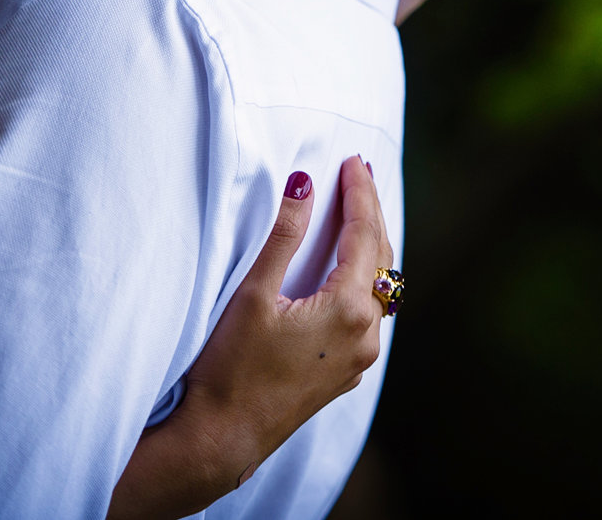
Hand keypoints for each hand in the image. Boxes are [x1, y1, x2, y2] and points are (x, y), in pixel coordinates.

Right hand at [108, 156, 394, 518]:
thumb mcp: (254, 293)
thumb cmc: (229, 368)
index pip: (364, 234)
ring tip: (359, 212)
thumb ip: (284, 235)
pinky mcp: (344, 374)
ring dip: (370, 248)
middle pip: (381, 258)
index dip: (360, 193)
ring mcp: (358, 359)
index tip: (353, 161)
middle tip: (360, 174)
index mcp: (349, 310)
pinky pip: (367, 315)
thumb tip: (304, 184)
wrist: (220, 439)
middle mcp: (366, 336)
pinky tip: (350, 269)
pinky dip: (362, 281)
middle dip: (370, 213)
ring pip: (378, 289)